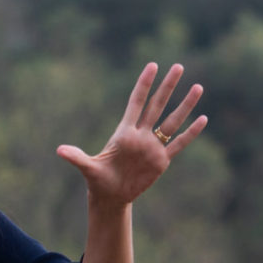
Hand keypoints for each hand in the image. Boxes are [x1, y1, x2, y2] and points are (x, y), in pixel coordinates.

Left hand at [56, 62, 207, 207]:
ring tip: (198, 87)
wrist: (111, 196)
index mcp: (124, 132)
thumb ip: (77, 158)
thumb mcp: (88, 168)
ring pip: (172, 121)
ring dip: (184, 105)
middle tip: (178, 66)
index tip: (152, 65)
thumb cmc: (98, 180)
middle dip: (167, 86)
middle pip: (157, 105)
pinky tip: (203, 119)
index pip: (136, 102)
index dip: (144, 84)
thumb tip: (59, 151)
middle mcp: (141, 135)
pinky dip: (191, 133)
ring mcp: (153, 147)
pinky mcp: (161, 161)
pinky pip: (179, 144)